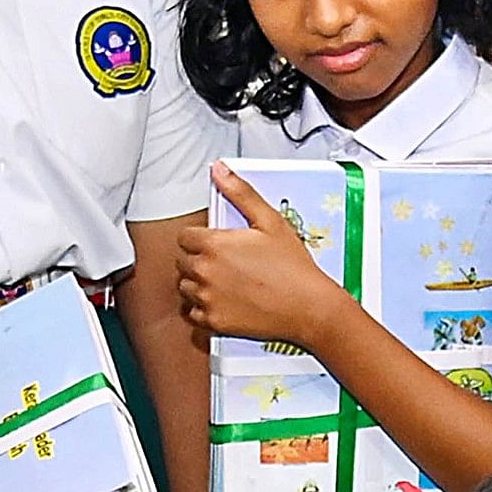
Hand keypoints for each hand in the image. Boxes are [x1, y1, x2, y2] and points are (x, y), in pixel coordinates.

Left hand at [176, 165, 349, 348]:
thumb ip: (241, 193)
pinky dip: (205, 307)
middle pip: (182, 261)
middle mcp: (205, 271)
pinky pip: (194, 313)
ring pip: (186, 286)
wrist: (308, 307)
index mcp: (214, 244)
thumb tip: (220, 170)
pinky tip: (226, 300)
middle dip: (199, 258)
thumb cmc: (293, 267)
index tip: (217, 243)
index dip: (200, 238)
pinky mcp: (213, 321)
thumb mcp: (271, 222)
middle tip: (226, 261)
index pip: (184, 236)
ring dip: (199, 282)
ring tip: (227, 281)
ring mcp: (207, 298)